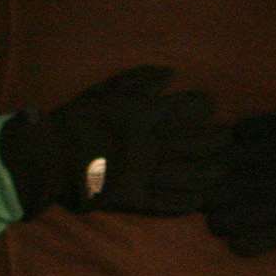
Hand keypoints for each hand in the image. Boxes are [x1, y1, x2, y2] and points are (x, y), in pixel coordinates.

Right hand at [0, 67, 216, 215]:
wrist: (46, 159)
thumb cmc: (75, 121)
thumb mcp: (105, 92)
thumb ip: (138, 80)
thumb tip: (171, 73)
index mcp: (140, 115)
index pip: (182, 108)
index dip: (202, 106)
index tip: (211, 105)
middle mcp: (147, 145)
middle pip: (194, 142)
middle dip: (216, 140)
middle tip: (228, 138)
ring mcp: (142, 174)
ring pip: (188, 174)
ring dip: (210, 172)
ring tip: (222, 169)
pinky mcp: (134, 199)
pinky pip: (167, 203)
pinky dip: (186, 202)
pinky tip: (200, 199)